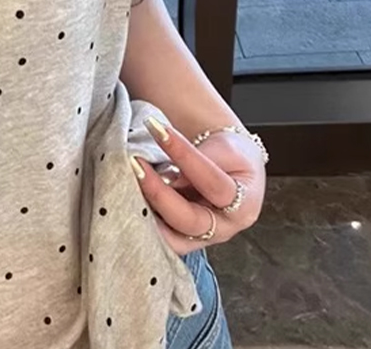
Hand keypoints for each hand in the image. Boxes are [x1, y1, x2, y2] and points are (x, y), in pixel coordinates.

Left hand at [130, 119, 265, 255]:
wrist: (229, 167)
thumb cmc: (230, 156)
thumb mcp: (226, 149)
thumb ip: (200, 161)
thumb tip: (167, 175)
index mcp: (244, 204)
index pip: (212, 181)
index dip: (184, 154)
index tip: (159, 130)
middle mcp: (223, 228)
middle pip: (189, 220)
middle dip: (158, 192)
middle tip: (135, 163)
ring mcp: (201, 238)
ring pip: (170, 237)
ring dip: (146, 210)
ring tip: (126, 183)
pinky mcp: (181, 239)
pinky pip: (159, 236)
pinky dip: (142, 218)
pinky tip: (126, 197)